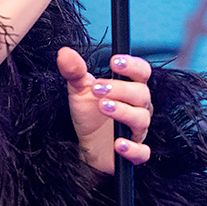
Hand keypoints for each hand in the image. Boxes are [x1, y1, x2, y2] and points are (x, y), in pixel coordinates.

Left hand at [58, 47, 152, 173]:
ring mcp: (138, 130)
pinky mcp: (134, 153)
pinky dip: (132, 148)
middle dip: (120, 89)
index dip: (132, 65)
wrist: (86, 145)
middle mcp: (139, 107)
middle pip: (142, 94)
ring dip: (123, 111)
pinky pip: (142, 152)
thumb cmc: (89, 114)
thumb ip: (74, 71)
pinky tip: (118, 144)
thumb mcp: (79, 90)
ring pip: (141, 119)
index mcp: (130, 88)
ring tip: (103, 107)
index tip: (114, 61)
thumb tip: (64, 52)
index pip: (142, 71)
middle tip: (97, 88)